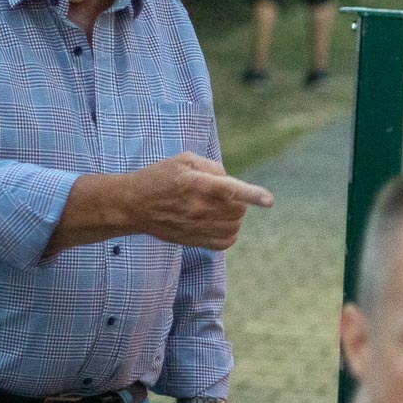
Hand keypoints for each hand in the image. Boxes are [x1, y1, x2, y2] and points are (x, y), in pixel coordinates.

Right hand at [125, 152, 274, 249]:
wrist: (132, 205)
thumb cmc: (159, 177)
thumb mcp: (184, 160)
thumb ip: (212, 167)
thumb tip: (232, 182)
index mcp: (195, 184)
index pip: (230, 190)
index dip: (252, 195)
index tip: (269, 201)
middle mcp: (198, 207)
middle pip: (238, 209)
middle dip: (238, 200)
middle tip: (220, 195)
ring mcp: (196, 226)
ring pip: (235, 225)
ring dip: (234, 216)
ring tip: (217, 208)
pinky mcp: (194, 240)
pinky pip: (226, 242)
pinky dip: (229, 233)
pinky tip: (218, 223)